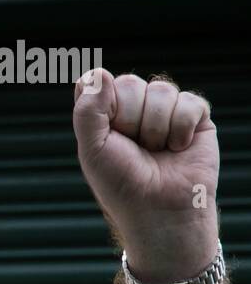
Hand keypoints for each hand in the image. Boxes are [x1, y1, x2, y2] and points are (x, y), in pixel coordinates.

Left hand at [73, 69, 219, 280]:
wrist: (160, 210)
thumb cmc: (121, 184)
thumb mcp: (92, 149)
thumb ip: (88, 110)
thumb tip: (100, 72)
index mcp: (103, 113)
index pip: (97, 82)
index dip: (103, 103)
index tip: (108, 131)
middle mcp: (133, 108)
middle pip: (129, 83)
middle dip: (129, 119)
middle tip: (134, 147)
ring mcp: (164, 111)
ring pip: (160, 90)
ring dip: (155, 127)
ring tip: (156, 151)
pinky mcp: (195, 118)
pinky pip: (189, 101)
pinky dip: (181, 128)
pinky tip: (177, 149)